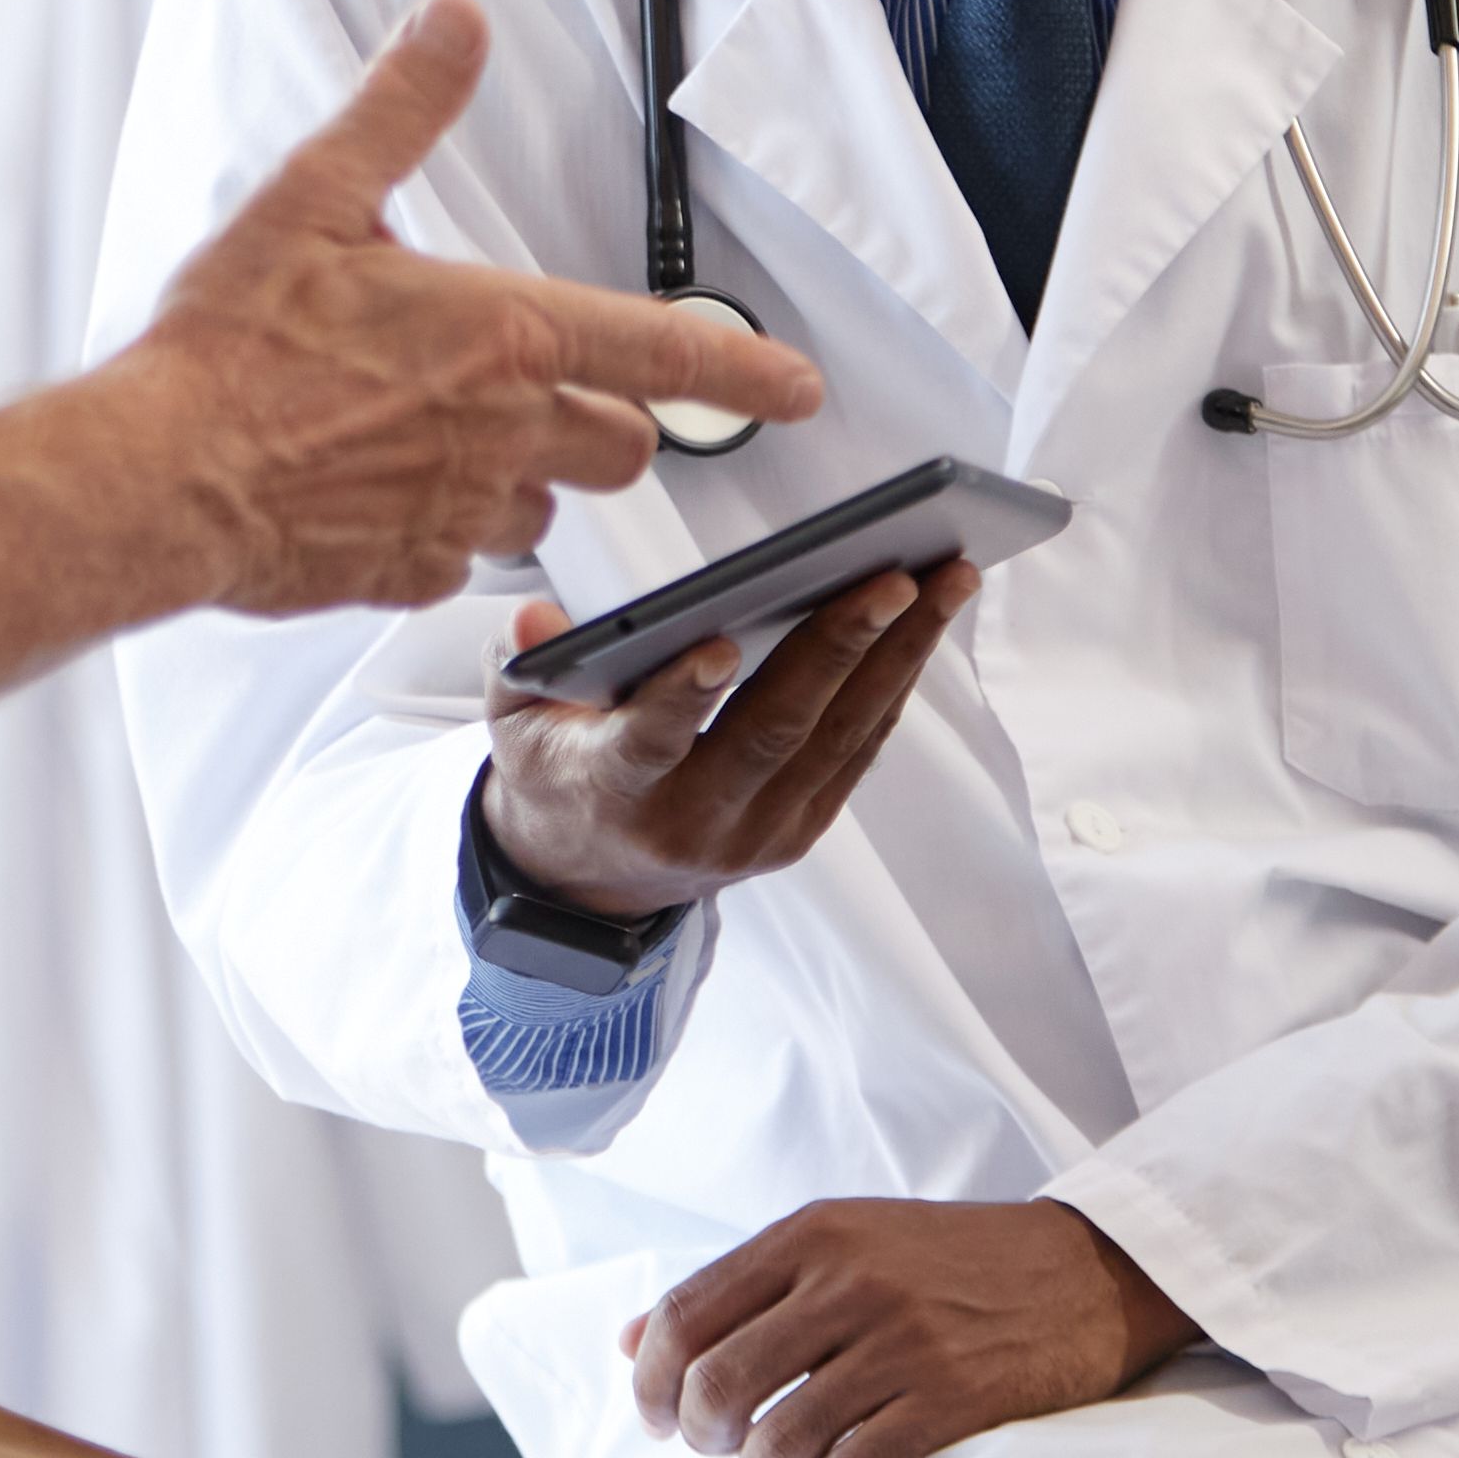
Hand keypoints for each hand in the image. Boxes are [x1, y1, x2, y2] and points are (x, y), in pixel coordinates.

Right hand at [112, 0, 825, 614]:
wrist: (158, 477)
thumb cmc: (227, 347)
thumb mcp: (314, 197)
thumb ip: (401, 110)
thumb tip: (454, 24)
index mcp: (501, 334)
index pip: (663, 352)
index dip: (746, 371)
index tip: (802, 389)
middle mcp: (503, 431)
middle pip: (620, 446)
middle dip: (600, 423)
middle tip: (532, 396)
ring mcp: (461, 512)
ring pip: (544, 508)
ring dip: (518, 480)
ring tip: (435, 445)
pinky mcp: (410, 573)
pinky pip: (462, 559)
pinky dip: (439, 532)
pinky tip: (376, 498)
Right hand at [477, 555, 977, 919]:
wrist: (592, 880)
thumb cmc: (556, 772)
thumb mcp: (513, 720)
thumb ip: (518, 662)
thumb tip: (534, 618)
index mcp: (610, 790)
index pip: (650, 743)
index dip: (682, 697)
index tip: (714, 643)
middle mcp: (692, 823)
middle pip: (774, 732)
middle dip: (838, 648)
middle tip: (893, 577)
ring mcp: (755, 834)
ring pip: (837, 739)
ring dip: (898, 657)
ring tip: (945, 581)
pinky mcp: (798, 832)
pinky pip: (854, 753)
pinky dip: (893, 685)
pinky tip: (924, 625)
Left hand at [631, 1198, 1194, 1457]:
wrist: (1086, 1269)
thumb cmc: (949, 1262)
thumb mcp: (842, 1241)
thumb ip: (741, 1287)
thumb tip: (631, 1341)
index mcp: (811, 1235)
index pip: (686, 1313)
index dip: (654, 1380)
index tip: (660, 1417)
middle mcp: (847, 1282)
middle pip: (721, 1382)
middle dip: (702, 1438)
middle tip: (718, 1454)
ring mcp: (902, 1341)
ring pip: (780, 1436)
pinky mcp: (952, 1397)